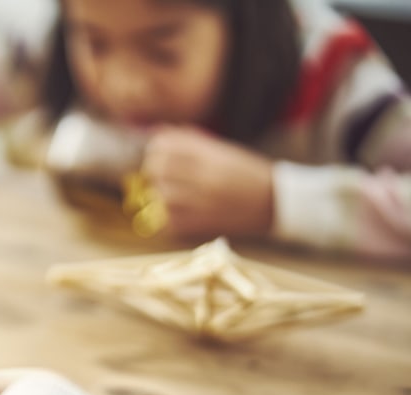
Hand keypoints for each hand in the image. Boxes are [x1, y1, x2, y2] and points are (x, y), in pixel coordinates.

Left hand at [142, 126, 274, 238]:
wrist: (276, 202)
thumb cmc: (248, 173)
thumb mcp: (223, 150)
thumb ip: (191, 141)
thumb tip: (160, 133)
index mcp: (213, 156)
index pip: (168, 145)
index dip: (157, 147)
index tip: (158, 150)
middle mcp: (207, 177)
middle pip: (160, 168)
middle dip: (154, 168)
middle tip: (160, 171)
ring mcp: (204, 203)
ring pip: (162, 194)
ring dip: (161, 191)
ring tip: (171, 190)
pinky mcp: (201, 224)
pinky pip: (170, 220)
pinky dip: (168, 214)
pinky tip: (179, 209)